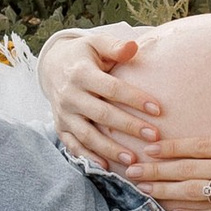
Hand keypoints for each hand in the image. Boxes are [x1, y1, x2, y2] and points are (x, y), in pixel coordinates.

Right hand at [45, 27, 161, 168]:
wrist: (52, 66)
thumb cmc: (84, 55)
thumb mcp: (97, 43)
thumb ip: (115, 47)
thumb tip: (133, 47)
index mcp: (81, 73)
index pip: (111, 89)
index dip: (135, 99)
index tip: (158, 109)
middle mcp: (69, 95)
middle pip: (102, 114)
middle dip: (128, 126)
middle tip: (154, 136)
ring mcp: (63, 114)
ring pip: (87, 135)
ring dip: (110, 149)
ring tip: (133, 160)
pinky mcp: (60, 127)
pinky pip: (73, 145)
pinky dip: (88, 157)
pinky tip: (107, 166)